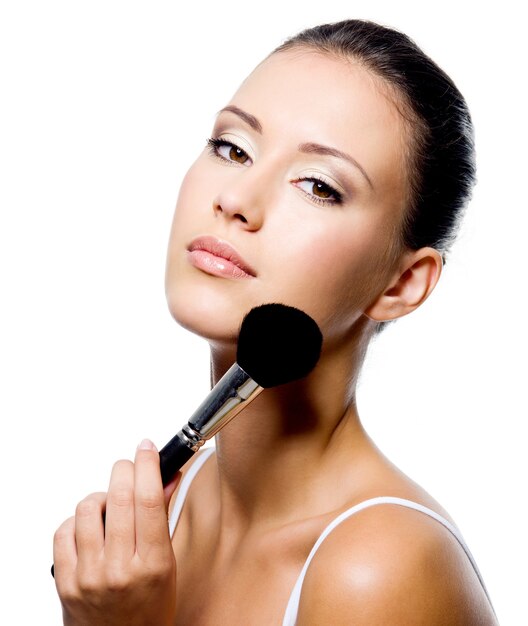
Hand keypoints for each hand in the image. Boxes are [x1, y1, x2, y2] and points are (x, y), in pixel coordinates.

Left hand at [53, 439, 180, 625]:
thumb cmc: (148, 609)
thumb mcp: (168, 564)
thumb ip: (162, 517)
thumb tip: (165, 478)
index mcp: (153, 565)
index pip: (148, 501)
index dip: (147, 466)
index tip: (146, 449)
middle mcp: (120, 570)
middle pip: (120, 498)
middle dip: (125, 470)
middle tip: (130, 466)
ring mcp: (89, 576)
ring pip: (88, 509)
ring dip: (101, 496)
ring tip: (110, 506)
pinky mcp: (65, 581)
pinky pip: (64, 531)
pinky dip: (77, 520)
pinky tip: (90, 527)